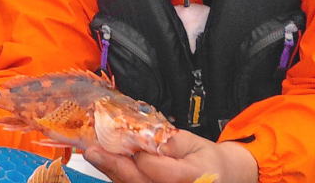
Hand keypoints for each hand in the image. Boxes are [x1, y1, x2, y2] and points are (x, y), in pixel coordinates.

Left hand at [83, 130, 257, 182]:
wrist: (221, 177)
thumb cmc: (206, 159)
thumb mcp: (193, 142)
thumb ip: (169, 141)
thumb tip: (144, 137)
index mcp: (191, 177)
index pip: (153, 166)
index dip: (139, 152)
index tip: (131, 138)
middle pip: (137, 181)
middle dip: (113, 165)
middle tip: (93, 151)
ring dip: (113, 171)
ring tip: (96, 154)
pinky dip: (121, 176)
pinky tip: (110, 164)